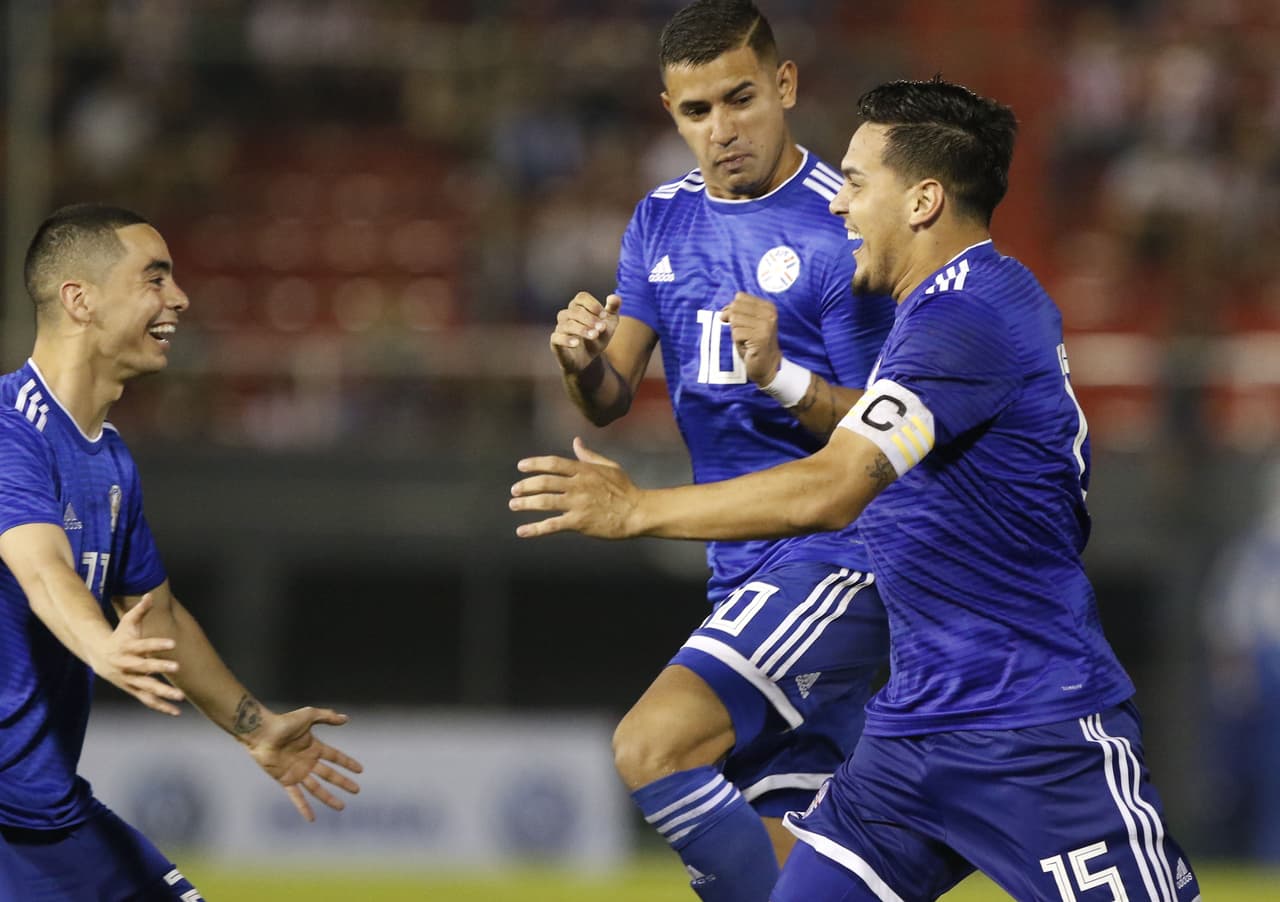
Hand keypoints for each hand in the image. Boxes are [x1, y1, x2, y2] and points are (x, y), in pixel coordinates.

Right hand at [91, 593, 185, 715]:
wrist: (98, 655)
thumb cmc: (119, 636)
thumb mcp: (127, 622)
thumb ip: (140, 610)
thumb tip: (150, 594)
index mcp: (127, 648)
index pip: (143, 645)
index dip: (157, 644)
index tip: (172, 643)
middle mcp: (127, 665)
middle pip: (144, 668)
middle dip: (160, 668)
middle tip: (177, 668)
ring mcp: (129, 680)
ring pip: (146, 688)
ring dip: (163, 694)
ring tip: (181, 697)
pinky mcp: (133, 689)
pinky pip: (147, 700)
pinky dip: (161, 706)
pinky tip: (176, 712)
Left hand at [245, 706, 362, 822]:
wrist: (262, 732)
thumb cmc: (283, 721)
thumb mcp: (309, 715)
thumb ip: (328, 716)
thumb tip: (346, 718)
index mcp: (314, 747)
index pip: (335, 757)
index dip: (347, 763)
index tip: (360, 770)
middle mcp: (307, 761)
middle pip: (330, 775)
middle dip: (343, 783)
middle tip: (356, 790)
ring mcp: (297, 772)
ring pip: (317, 788)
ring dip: (329, 798)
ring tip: (341, 807)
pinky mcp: (285, 780)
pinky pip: (296, 796)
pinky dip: (303, 807)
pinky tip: (311, 818)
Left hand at [510, 437, 640, 538]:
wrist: (636, 512)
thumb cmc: (625, 489)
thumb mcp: (609, 466)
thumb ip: (589, 455)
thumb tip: (576, 442)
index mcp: (584, 470)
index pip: (553, 463)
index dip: (534, 463)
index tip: (521, 466)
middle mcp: (577, 485)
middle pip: (544, 482)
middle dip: (526, 485)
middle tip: (515, 490)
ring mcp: (577, 504)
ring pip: (544, 502)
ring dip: (526, 503)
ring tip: (514, 504)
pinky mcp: (578, 522)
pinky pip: (552, 525)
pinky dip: (535, 529)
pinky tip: (522, 531)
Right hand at [550, 292, 621, 373]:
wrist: (589, 359)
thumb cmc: (598, 337)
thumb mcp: (610, 323)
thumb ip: (613, 308)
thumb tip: (614, 297)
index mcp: (578, 306)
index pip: (581, 297)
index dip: (593, 304)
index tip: (604, 315)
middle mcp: (566, 314)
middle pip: (575, 311)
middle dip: (590, 319)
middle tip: (602, 328)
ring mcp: (560, 328)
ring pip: (567, 324)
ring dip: (582, 329)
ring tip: (594, 336)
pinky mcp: (555, 342)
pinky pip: (556, 337)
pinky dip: (566, 340)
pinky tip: (577, 343)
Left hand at [721, 292, 782, 385]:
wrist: (766, 364)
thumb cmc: (754, 342)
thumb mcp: (747, 323)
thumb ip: (737, 312)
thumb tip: (724, 311)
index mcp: (768, 306)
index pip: (740, 297)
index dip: (732, 308)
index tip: (736, 321)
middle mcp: (769, 314)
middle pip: (736, 307)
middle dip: (733, 320)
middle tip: (740, 333)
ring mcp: (766, 325)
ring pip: (735, 319)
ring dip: (736, 332)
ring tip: (745, 339)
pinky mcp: (760, 337)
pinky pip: (736, 333)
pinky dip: (737, 340)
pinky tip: (747, 345)